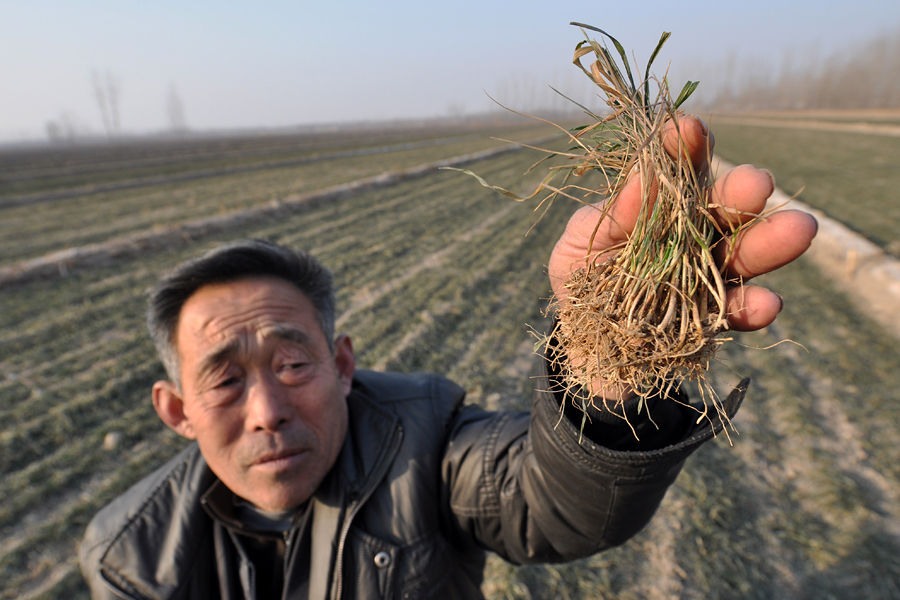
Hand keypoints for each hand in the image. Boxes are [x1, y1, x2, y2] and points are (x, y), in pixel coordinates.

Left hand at [548, 115, 817, 332]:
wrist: (577, 351)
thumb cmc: (577, 283)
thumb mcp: (579, 245)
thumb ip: (609, 216)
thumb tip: (643, 177)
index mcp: (656, 207)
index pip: (676, 169)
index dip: (684, 148)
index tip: (688, 130)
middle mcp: (689, 235)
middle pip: (721, 209)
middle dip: (741, 194)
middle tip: (758, 183)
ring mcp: (704, 278)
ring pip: (742, 256)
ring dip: (769, 244)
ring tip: (800, 229)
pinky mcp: (710, 322)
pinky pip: (735, 312)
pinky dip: (752, 308)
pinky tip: (767, 303)